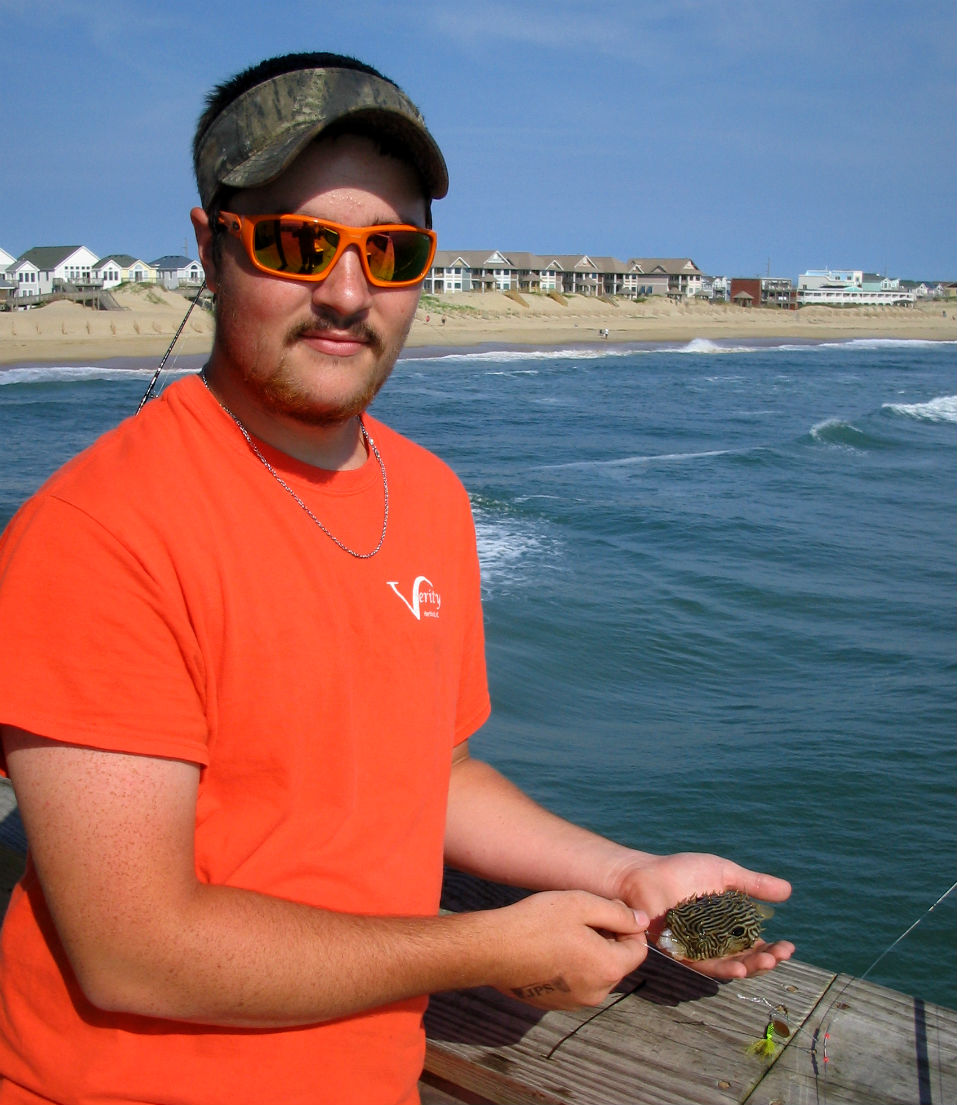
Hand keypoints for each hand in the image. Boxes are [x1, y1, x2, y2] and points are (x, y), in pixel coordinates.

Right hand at [490, 890, 648, 1009]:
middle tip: (581, 918)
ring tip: (563, 932)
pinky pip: (576, 982)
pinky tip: (550, 948)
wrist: (494, 949)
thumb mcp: (582, 905)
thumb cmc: (538, 922)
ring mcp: (575, 1002)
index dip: (627, 926)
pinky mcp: (555, 1004)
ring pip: (596, 972)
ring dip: (589, 953)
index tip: (605, 910)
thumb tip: (642, 922)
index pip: (638, 948)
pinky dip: (571, 966)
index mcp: (609, 968)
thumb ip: (618, 914)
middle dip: (608, 939)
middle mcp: (597, 992)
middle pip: (617, 961)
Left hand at [612, 852, 794, 979]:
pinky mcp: (682, 954)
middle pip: (745, 959)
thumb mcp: (724, 874)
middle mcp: (715, 942)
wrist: (647, 874)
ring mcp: (699, 949)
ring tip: (767, 963)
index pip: (754, 944)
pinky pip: (704, 966)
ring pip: (728, 966)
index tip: (789, 947)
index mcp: (727, 925)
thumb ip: (753, 884)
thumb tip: (789, 891)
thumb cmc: (682, 871)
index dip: (773, 948)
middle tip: (780, 956)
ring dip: (749, 967)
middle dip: (765, 960)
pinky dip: (722, 969)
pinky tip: (738, 969)